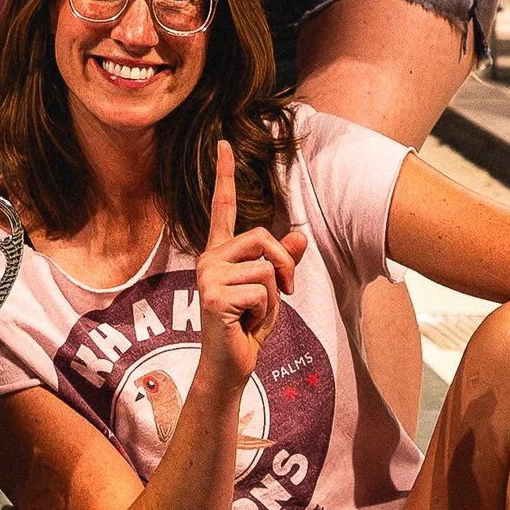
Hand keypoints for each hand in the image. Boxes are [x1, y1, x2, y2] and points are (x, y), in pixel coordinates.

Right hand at [193, 136, 306, 389]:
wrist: (229, 366)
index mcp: (219, 252)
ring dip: (274, 298)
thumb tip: (301, 237)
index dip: (223, 174)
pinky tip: (245, 324)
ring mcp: (208, 277)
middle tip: (286, 293)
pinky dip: (266, 313)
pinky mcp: (213, 296)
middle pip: (262, 238)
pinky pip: (262, 293)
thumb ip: (281, 263)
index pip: (221, 207)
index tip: (224, 143)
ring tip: (254, 315)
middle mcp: (208, 258)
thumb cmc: (246, 327)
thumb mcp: (271, 291)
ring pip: (266, 269)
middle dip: (285, 266)